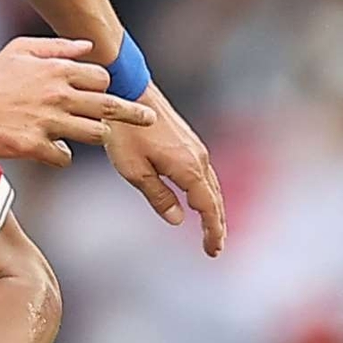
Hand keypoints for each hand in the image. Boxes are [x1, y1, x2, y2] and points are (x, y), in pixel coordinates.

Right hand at [0, 36, 152, 169]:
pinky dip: (62, 155)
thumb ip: (57, 47)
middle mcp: (58, 95)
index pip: (100, 77)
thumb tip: (88, 46)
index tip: (102, 92)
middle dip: (134, 113)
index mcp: (56, 70)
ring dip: (95, 134)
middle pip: (109, 106)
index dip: (103, 85)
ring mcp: (49, 122)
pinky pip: (66, 156)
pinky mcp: (37, 146)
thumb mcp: (20, 50)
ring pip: (94, 133)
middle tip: (150, 119)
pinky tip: (55, 150)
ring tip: (91, 134)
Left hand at [105, 80, 226, 257]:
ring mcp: (194, 147)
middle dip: (216, 224)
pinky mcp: (187, 140)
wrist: (128, 91)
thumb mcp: (135, 170)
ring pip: (211, 185)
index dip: (212, 231)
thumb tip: (179, 219)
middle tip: (215, 247)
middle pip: (214, 198)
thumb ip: (159, 196)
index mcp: (188, 168)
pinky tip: (198, 198)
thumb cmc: (126, 131)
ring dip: (213, 208)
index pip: (208, 207)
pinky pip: (204, 173)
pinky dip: (206, 191)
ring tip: (211, 228)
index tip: (213, 251)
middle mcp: (198, 158)